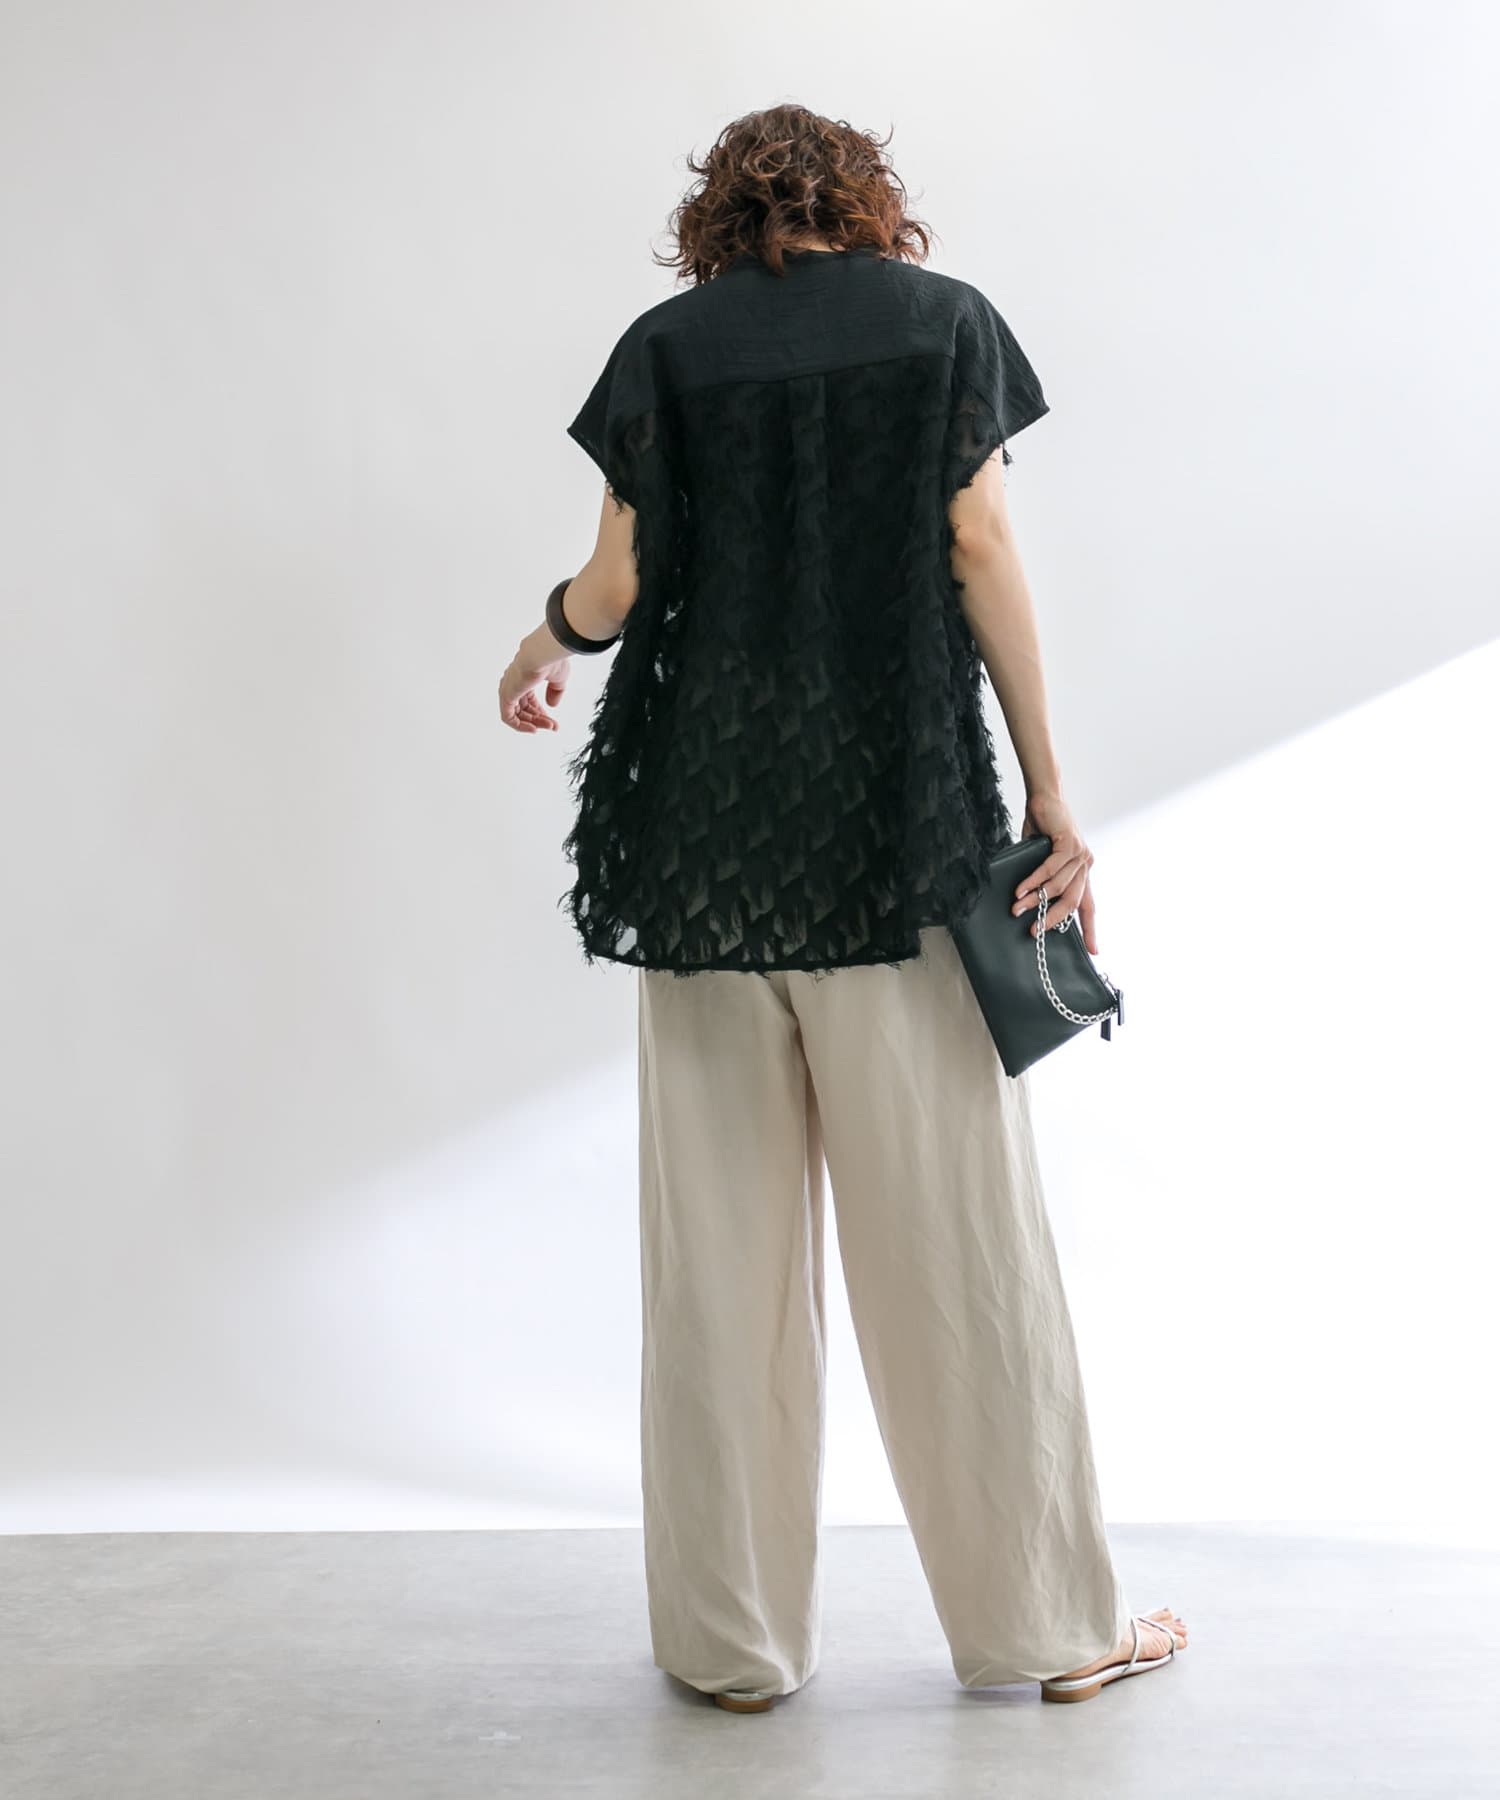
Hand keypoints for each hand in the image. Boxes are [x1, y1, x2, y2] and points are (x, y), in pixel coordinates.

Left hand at [499, 640, 569, 732]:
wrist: (542, 654)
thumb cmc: (550, 660)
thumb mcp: (558, 680)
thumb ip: (555, 692)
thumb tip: (551, 705)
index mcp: (524, 677)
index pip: (528, 700)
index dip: (540, 712)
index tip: (552, 720)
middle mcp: (514, 683)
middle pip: (524, 709)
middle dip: (539, 720)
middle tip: (553, 726)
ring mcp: (508, 689)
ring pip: (518, 714)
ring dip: (534, 723)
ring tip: (549, 726)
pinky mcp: (506, 696)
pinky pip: (508, 717)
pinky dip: (520, 726)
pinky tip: (533, 729)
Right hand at [1014, 791, 1100, 954]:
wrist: (1043, 799)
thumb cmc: (1040, 829)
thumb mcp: (1040, 859)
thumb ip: (1040, 879)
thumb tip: (1025, 903)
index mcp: (1081, 873)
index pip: (1088, 906)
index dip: (1091, 929)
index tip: (1094, 951)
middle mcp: (1085, 865)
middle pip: (1073, 902)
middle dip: (1053, 920)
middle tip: (1035, 933)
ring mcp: (1080, 854)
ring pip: (1058, 887)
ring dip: (1036, 900)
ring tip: (1017, 909)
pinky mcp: (1070, 844)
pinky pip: (1051, 869)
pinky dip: (1034, 880)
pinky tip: (1021, 889)